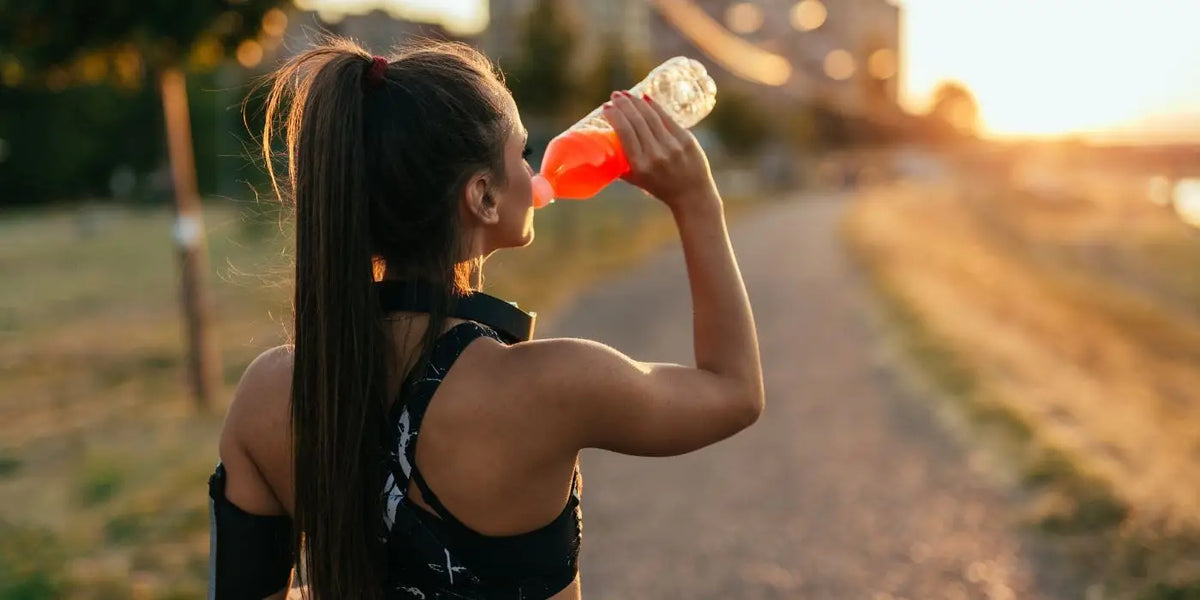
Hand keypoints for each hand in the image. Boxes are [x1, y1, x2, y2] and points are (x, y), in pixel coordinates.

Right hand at [602, 91, 718, 213]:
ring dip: (637, 102)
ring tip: (627, 94)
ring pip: (652, 117)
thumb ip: (621, 166)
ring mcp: (673, 146)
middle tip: (615, 96)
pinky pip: (667, 118)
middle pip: (637, 121)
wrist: (692, 196)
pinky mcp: (686, 140)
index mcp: (640, 166)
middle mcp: (656, 155)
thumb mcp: (637, 181)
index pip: (625, 133)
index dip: (615, 116)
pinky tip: (645, 98)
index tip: (606, 107)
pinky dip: (655, 106)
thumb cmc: (660, 188)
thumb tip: (603, 149)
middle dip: (624, 104)